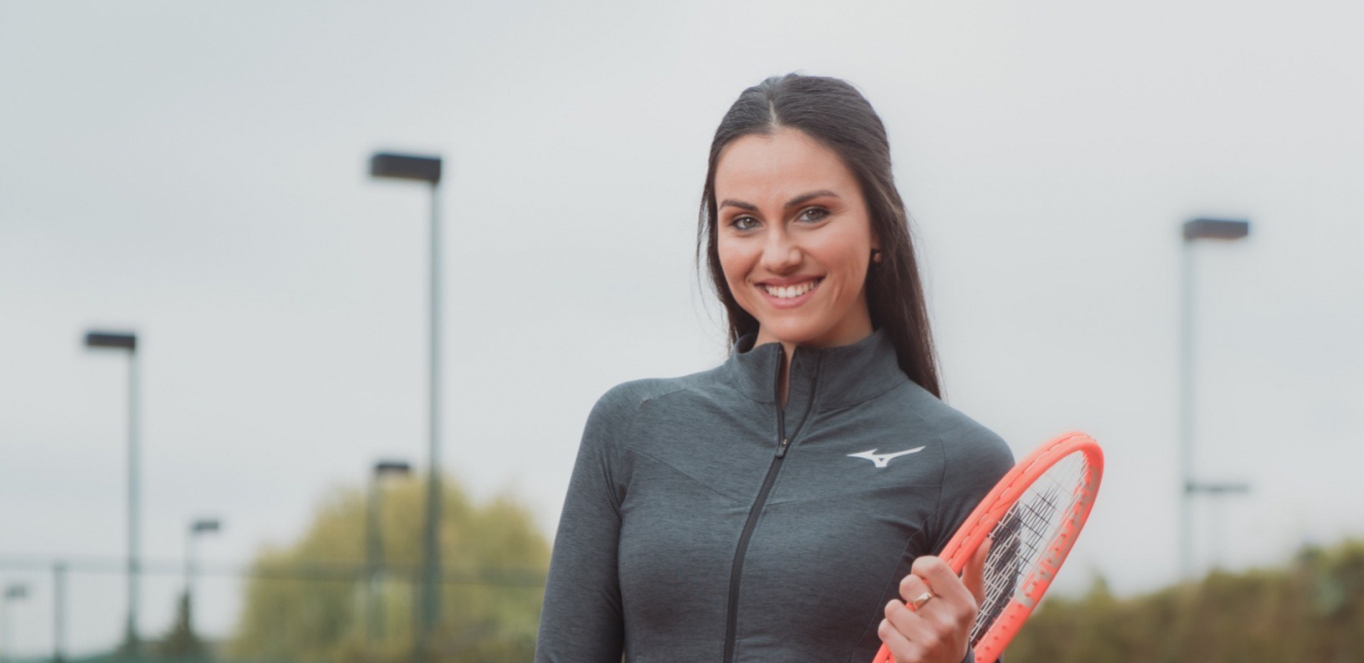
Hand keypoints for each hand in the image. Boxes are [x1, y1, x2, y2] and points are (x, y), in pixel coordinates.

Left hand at [877, 540, 989, 662]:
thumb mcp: (970, 601)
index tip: (923, 577)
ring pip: (892, 607)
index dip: (921, 567)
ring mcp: (929, 641)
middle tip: (918, 606)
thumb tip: (984, 540)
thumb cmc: (956, 627)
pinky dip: (891, 633)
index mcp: (964, 604)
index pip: (932, 565)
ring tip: (912, 625)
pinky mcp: (911, 656)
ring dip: (897, 615)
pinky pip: (884, 628)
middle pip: (907, 583)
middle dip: (907, 593)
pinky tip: (906, 639)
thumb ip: (974, 569)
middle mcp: (948, 622)